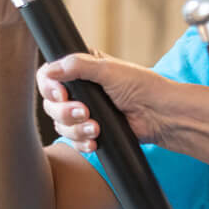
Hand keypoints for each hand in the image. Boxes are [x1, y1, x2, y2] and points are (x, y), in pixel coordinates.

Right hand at [39, 52, 172, 150]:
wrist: (160, 115)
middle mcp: (79, 91)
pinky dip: (82, 142)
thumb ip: (77, 66)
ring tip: (96, 127)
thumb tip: (50, 70)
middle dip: (66, 112)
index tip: (62, 95)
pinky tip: (95, 141)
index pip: (48, 77)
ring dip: (76, 129)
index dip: (49, 88)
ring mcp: (84, 112)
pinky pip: (74, 141)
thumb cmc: (142, 86)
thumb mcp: (108, 69)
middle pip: (50, 105)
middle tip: (85, 111)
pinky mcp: (91, 131)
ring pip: (60, 125)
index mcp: (81, 70)